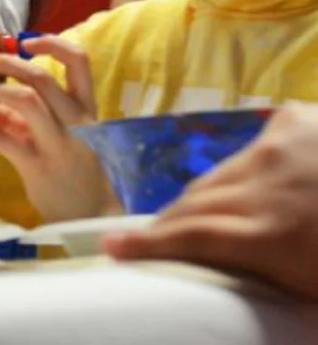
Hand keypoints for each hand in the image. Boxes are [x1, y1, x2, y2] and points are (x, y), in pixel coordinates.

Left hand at [0, 37, 117, 221]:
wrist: (93, 217)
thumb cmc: (76, 171)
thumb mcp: (60, 135)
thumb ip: (30, 116)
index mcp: (84, 109)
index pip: (79, 62)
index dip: (53, 43)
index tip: (26, 41)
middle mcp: (76, 121)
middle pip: (42, 76)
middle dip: (7, 62)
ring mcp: (58, 144)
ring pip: (28, 101)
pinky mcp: (39, 167)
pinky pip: (8, 143)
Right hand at [105, 104, 317, 297]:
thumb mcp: (317, 287)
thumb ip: (273, 281)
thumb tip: (222, 289)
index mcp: (271, 235)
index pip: (190, 236)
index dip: (148, 244)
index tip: (114, 249)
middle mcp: (262, 186)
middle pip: (194, 204)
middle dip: (167, 225)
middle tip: (145, 242)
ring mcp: (275, 148)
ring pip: (217, 175)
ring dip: (200, 200)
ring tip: (187, 220)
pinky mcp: (292, 122)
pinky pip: (247, 150)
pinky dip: (240, 172)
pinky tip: (244, 190)